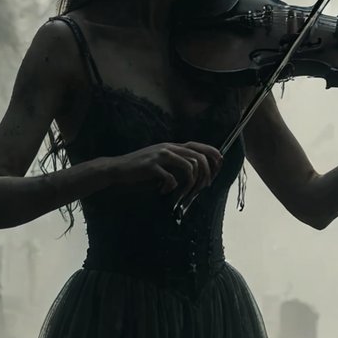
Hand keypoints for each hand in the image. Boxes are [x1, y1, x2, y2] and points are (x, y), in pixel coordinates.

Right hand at [105, 141, 222, 203]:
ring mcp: (160, 155)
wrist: (118, 168)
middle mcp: (168, 148)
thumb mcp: (161, 161)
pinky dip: (170, 187)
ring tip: (185, 192)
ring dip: (191, 183)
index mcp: (172, 146)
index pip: (198, 145)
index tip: (219, 165)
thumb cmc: (141, 168)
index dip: (212, 154)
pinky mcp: (151, 166)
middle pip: (198, 157)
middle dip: (205, 174)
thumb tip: (196, 171)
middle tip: (204, 187)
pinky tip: (163, 191)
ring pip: (189, 166)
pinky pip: (171, 178)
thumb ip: (176, 162)